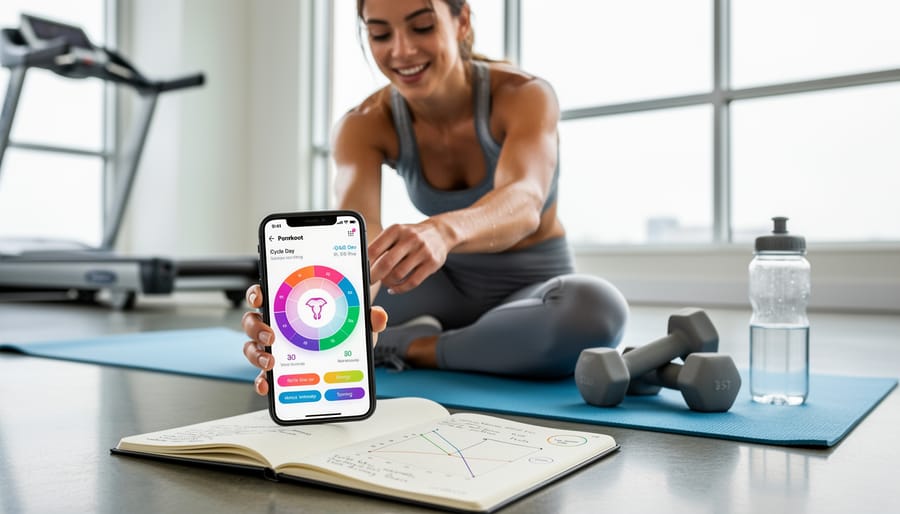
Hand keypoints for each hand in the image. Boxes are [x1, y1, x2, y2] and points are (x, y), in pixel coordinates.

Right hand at [241, 284, 387, 395]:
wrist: (351, 353)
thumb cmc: (347, 328)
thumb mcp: (359, 321)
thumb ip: (368, 316)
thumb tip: (378, 316)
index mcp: (292, 305)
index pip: (267, 292)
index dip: (258, 292)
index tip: (261, 296)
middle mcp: (277, 324)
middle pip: (253, 321)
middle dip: (257, 327)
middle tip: (271, 335)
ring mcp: (275, 348)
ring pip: (252, 347)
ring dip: (256, 354)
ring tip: (270, 361)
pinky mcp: (279, 370)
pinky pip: (263, 375)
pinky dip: (262, 381)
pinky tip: (267, 385)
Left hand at [368, 220, 449, 293]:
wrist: (440, 234)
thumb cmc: (411, 236)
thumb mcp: (396, 233)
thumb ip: (381, 245)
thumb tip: (363, 264)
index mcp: (396, 230)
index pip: (374, 249)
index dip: (365, 263)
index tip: (360, 272)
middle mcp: (410, 238)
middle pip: (386, 263)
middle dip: (374, 276)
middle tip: (369, 282)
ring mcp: (422, 251)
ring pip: (398, 274)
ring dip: (388, 282)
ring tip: (385, 282)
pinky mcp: (432, 263)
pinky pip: (412, 282)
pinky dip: (400, 289)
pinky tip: (394, 288)